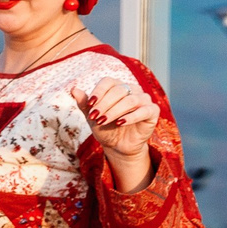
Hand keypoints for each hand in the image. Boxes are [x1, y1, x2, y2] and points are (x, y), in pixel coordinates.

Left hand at [73, 77, 159, 191]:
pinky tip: (120, 123)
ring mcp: (144, 99)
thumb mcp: (92, 117)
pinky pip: (144, 110)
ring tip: (103, 121)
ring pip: (131, 100)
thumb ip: (85, 104)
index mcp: (117, 86)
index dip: (99, 91)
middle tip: (95, 116)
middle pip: (119, 90)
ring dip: (115, 111)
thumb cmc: (105, 127)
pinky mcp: (152, 111)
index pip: (108, 82)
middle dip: (105, 104)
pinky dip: (131, 116)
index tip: (90, 104)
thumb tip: (74, 90)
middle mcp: (132, 89)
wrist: (117, 145)